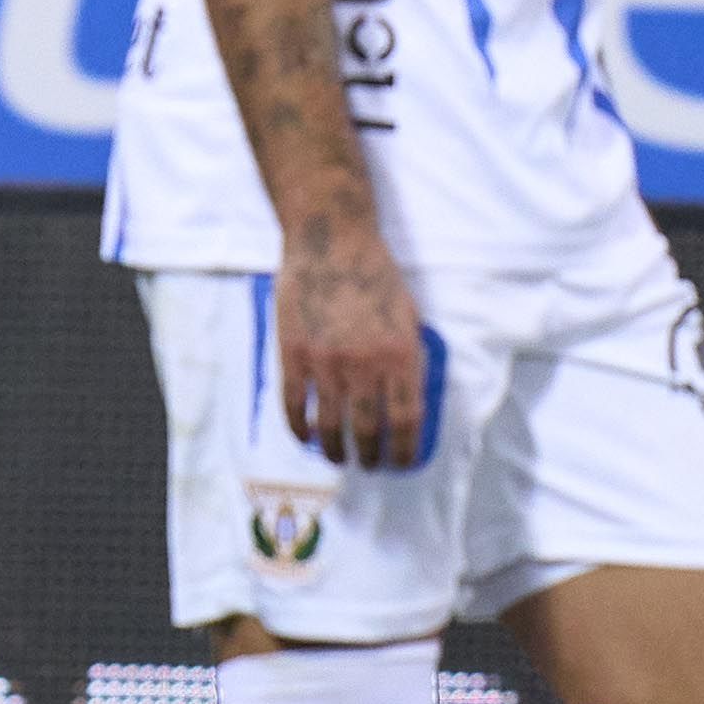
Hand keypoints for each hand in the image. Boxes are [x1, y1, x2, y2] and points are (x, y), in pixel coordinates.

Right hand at [277, 212, 428, 467]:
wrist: (330, 239)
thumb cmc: (375, 274)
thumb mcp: (409, 315)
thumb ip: (410, 357)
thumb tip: (410, 401)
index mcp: (401, 354)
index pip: (406, 421)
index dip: (405, 450)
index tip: (401, 462)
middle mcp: (365, 364)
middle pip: (368, 431)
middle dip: (370, 457)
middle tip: (369, 465)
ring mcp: (326, 361)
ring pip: (330, 425)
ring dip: (335, 450)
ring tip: (339, 457)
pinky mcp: (293, 353)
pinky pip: (294, 405)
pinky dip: (301, 429)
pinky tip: (307, 436)